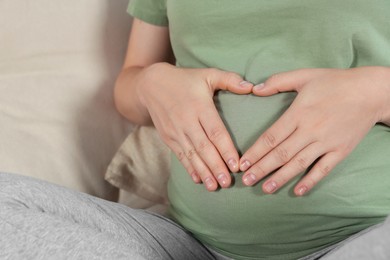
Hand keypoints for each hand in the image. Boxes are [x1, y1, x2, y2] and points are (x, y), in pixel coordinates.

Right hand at [138, 63, 252, 190]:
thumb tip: (251, 87)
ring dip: (203, 172)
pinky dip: (189, 168)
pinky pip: (180, 156)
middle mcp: (187, 121)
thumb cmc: (184, 79)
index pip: (215, 132)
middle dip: (216, 167)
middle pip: (203, 148)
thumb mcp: (207, 74)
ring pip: (191, 155)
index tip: (236, 165)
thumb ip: (229, 79)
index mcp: (200, 106)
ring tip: (214, 186)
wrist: (151, 85)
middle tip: (227, 183)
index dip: (226, 150)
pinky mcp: (168, 137)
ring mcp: (176, 131)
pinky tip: (197, 179)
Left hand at [239, 67, 389, 195]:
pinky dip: (311, 181)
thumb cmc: (335, 82)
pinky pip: (323, 169)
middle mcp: (310, 130)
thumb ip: (277, 82)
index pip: (271, 137)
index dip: (255, 152)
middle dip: (261, 168)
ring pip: (298, 164)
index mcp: (298, 113)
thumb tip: (255, 88)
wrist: (371, 91)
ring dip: (280, 177)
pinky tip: (298, 191)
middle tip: (246, 180)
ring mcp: (326, 142)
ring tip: (265, 188)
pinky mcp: (340, 150)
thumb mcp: (304, 76)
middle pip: (281, 154)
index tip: (243, 163)